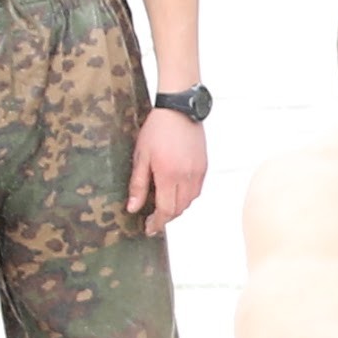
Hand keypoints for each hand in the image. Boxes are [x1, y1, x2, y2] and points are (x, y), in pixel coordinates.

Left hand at [128, 108, 207, 230]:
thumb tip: (133, 207)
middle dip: (166, 218)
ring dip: (176, 208)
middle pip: (179, 209)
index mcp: (168, 175)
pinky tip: (175, 192)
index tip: (148, 228)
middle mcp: (186, 177)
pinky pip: (196, 190)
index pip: (165, 210)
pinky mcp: (203, 166)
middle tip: (153, 220)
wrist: (180, 109)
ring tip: (163, 206)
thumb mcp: (141, 156)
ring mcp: (198, 172)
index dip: (157, 222)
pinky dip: (186, 197)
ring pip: (189, 201)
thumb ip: (138, 184)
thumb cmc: (157, 129)